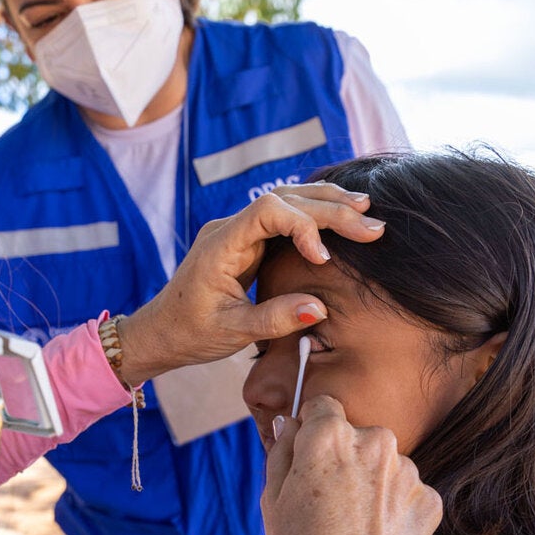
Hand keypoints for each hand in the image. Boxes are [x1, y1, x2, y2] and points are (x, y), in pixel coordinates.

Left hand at [116, 183, 382, 385]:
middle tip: (373, 227)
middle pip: (285, 200)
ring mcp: (237, 231)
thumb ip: (274, 319)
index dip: (302, 226)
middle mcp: (229, 229)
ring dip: (326, 204)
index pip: (267, 211)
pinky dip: (313, 214)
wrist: (161, 332)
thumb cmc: (191, 333)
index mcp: (220, 245)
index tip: (322, 258)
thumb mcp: (233, 332)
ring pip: (286, 201)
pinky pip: (282, 217)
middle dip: (330, 211)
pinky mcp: (246, 241)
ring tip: (366, 209)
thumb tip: (319, 308)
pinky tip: (342, 213)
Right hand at [262, 396, 442, 534]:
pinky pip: (406, 492)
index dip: (312, 431)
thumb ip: (281, 453)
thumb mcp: (272, 501)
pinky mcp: (429, 500)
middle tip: (328, 502)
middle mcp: (374, 442)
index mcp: (329, 436)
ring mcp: (407, 471)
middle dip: (343, 458)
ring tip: (354, 525)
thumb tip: (289, 424)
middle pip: (356, 436)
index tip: (308, 456)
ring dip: (371, 483)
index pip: (322, 407)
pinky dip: (393, 508)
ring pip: (383, 464)